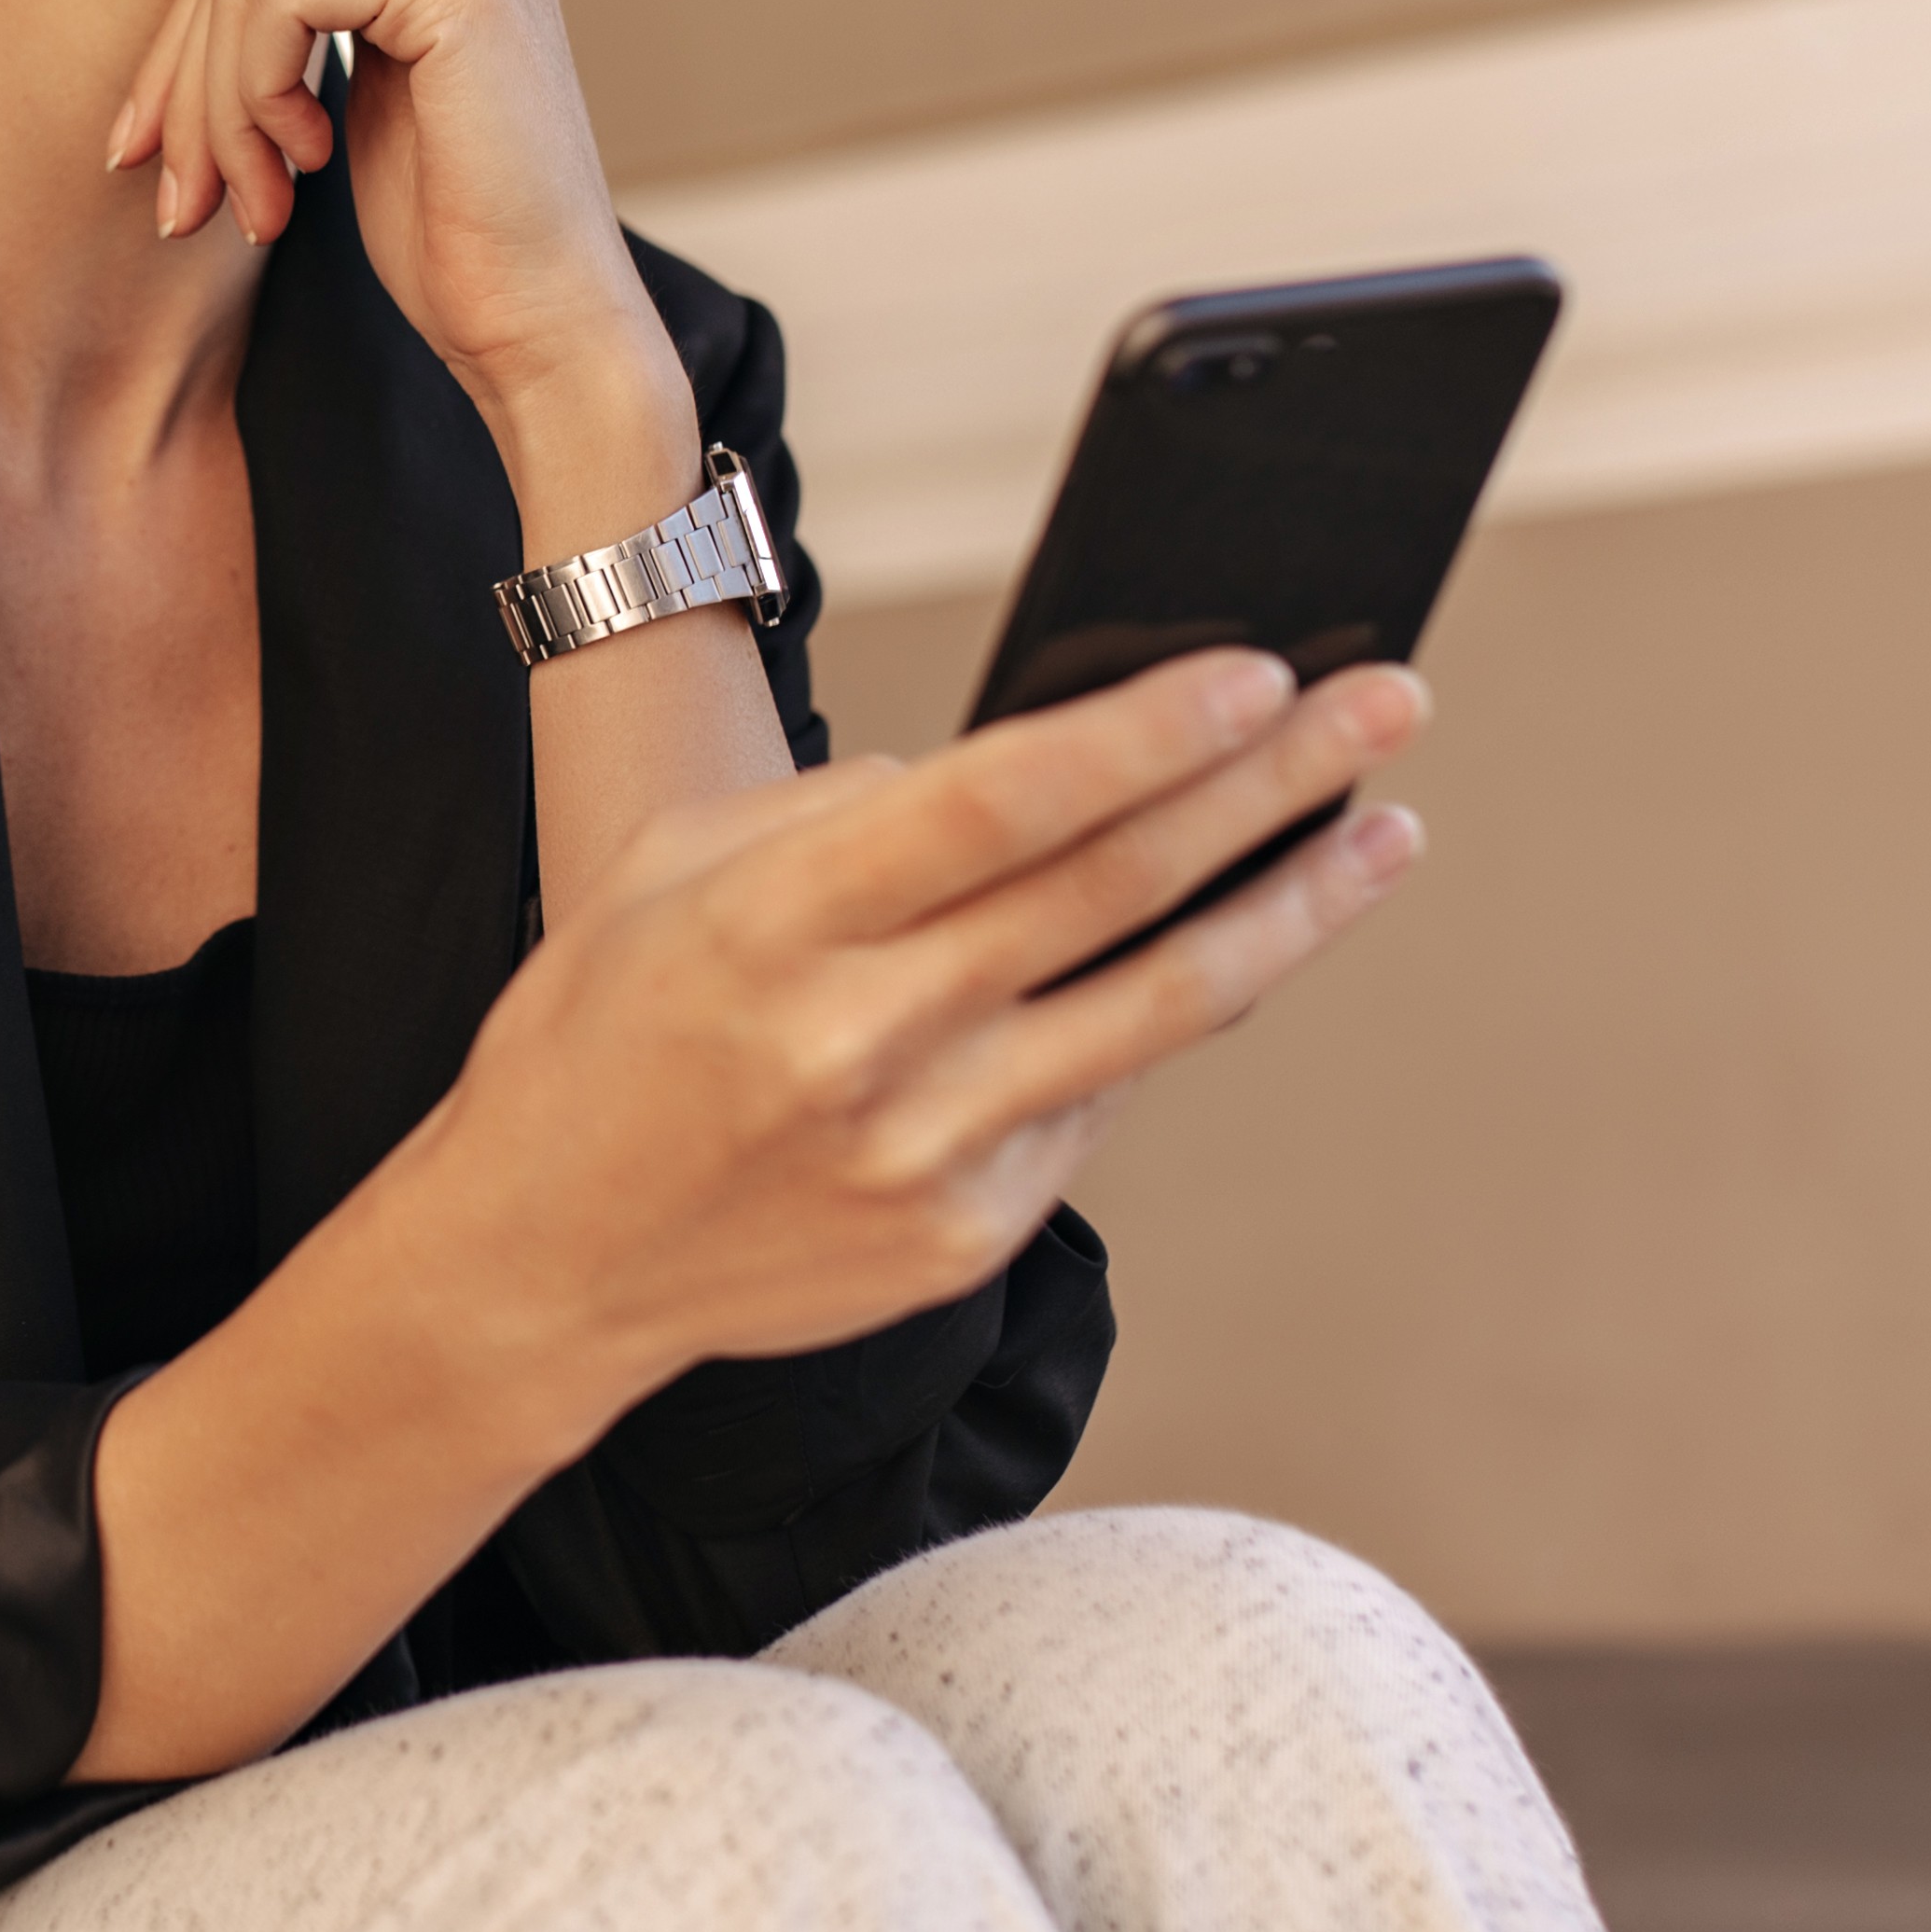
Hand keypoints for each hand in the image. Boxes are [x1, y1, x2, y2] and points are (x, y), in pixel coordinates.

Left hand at [101, 0, 672, 453]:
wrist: (545, 324)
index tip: (139, 155)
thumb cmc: (448, 234)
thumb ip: (281, 23)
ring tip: (256, 205)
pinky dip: (254, 94)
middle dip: (182, 85)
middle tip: (184, 205)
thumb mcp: (341, 99)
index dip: (180, 49)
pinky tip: (309, 164)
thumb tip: (152, 4)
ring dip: (215, 110)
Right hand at [390, 649, 1438, 1437]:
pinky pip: (1097, 1101)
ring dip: (1292, 908)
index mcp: (778, 920)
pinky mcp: (964, 1236)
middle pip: (1118, 887)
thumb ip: (846, 813)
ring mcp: (926, 1151)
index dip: (1150, 733)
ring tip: (1386, 834)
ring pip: (1161, 1006)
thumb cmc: (607, 1033)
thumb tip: (1035, 763)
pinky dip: (1167, 1018)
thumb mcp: (680, 873)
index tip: (1260, 673)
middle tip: (1384, 705)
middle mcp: (863, 1038)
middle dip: (1273, 784)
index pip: (1008, 804)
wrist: (544, 1258)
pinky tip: (1225, 951)